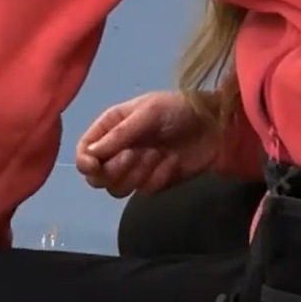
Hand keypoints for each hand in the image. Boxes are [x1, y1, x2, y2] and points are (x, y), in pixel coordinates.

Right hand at [75, 90, 220, 197]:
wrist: (217, 126)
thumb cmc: (178, 111)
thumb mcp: (147, 113)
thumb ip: (118, 135)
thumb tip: (89, 154)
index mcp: (109, 129)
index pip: (83, 152)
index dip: (85, 162)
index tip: (95, 165)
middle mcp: (116, 151)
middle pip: (95, 177)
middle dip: (114, 169)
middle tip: (135, 154)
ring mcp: (134, 169)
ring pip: (116, 189)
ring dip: (137, 174)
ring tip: (158, 155)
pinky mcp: (152, 182)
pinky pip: (143, 191)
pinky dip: (157, 177)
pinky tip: (172, 162)